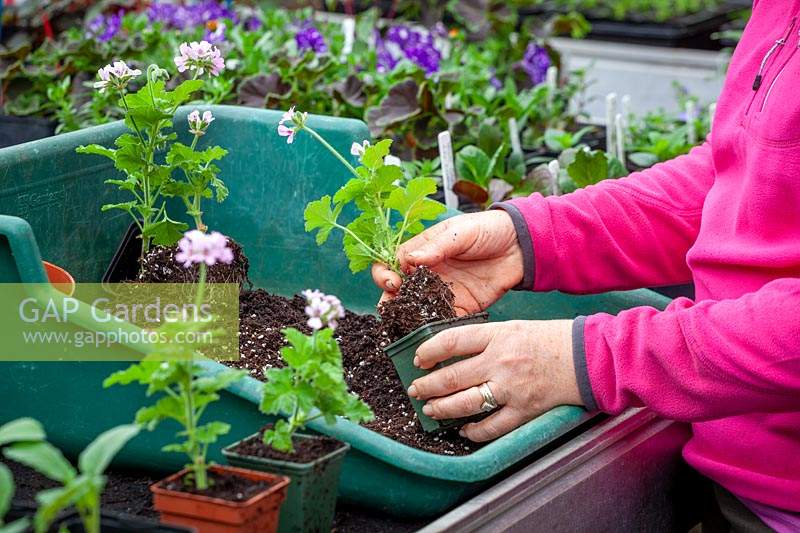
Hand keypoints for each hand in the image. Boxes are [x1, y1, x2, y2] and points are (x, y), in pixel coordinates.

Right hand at [372, 210, 523, 314]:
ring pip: (417, 310)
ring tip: (404, 328)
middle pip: (399, 291)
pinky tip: (431, 334)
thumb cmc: (488, 230)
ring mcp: (443, 292)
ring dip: (408, 320)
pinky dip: (435, 329)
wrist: (521, 245)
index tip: (393, 282)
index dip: (385, 274)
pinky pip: (444, 322)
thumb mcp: (460, 232)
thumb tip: (409, 260)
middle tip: (391, 310)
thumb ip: (436, 247)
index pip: (392, 264)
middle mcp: (428, 274)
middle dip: (390, 301)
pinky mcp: (462, 308)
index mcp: (422, 251)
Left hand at [407, 320, 581, 441]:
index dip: (428, 351)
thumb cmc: (549, 340)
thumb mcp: (513, 328)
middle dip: (427, 386)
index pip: (451, 341)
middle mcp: (500, 361)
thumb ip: (484, 340)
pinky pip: (491, 427)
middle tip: (415, 390)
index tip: (418, 359)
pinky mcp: (523, 410)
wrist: (587, 357)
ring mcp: (511, 388)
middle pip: (452, 376)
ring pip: (465, 403)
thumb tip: (452, 353)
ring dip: (442, 409)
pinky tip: (463, 430)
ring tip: (430, 410)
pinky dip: (474, 431)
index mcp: (497, 336)